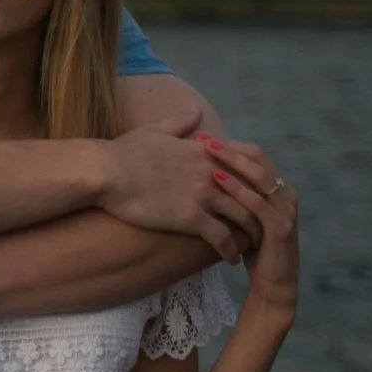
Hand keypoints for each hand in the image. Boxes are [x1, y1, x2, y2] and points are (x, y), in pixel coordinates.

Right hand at [99, 127, 262, 262]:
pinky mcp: (192, 218)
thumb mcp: (155, 130)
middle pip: (252, 192)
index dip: (257, 180)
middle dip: (263, 209)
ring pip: (245, 216)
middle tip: (267, 224)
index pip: (246, 164)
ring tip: (256, 246)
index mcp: (204, 153)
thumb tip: (195, 111)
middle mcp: (211, 173)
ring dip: (253, 233)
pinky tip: (232, 260)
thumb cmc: (123, 152)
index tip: (260, 193)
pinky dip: (230, 251)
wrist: (104, 172)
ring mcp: (204, 196)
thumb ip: (180, 121)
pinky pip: (222, 238)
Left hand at [207, 140, 299, 317]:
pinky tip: (217, 179)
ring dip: (232, 162)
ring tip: (207, 150)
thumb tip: (207, 174)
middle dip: (229, 147)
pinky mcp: (281, 229)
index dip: (230, 144)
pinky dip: (239, 189)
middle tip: (202, 137)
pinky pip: (258, 204)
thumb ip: (235, 197)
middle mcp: (286, 195)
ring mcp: (286, 210)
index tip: (201, 135)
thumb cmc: (253, 250)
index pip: (255, 156)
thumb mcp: (243, 218)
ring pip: (259, 177)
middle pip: (258, 160)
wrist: (273, 286)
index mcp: (278, 189)